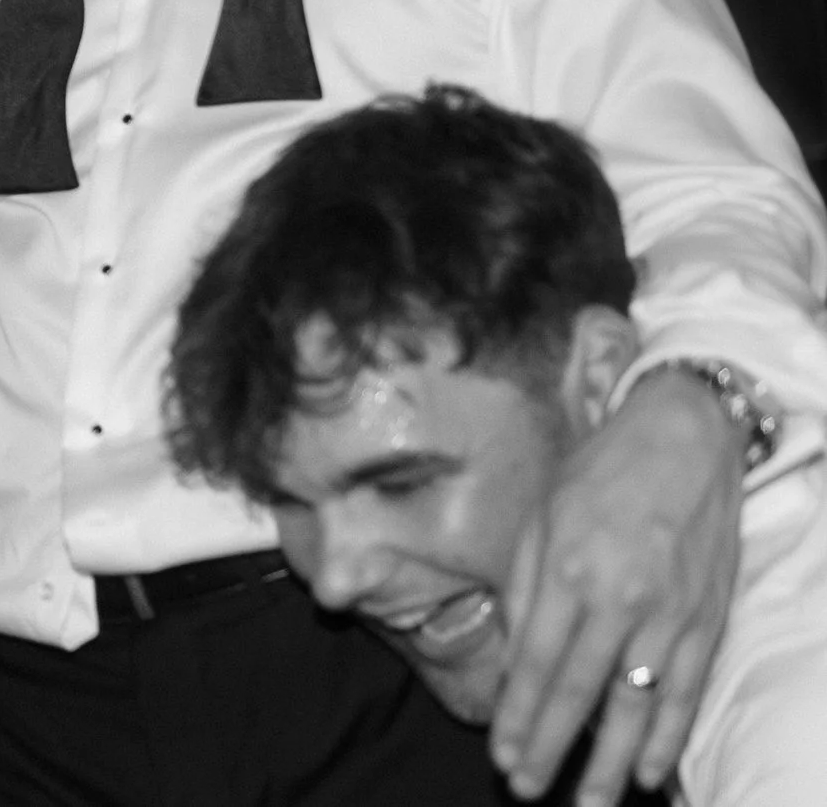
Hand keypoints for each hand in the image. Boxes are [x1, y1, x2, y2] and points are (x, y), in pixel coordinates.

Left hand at [492, 372, 742, 804]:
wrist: (685, 439)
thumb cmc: (600, 473)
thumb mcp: (541, 516)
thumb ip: (525, 589)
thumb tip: (515, 658)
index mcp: (569, 569)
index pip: (538, 663)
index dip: (519, 715)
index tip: (502, 754)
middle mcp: (620, 598)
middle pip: (581, 692)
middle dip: (552, 748)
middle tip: (529, 789)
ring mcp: (669, 613)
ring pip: (637, 704)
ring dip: (612, 761)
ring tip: (591, 802)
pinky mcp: (707, 619)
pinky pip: (685, 690)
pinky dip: (669, 734)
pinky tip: (651, 769)